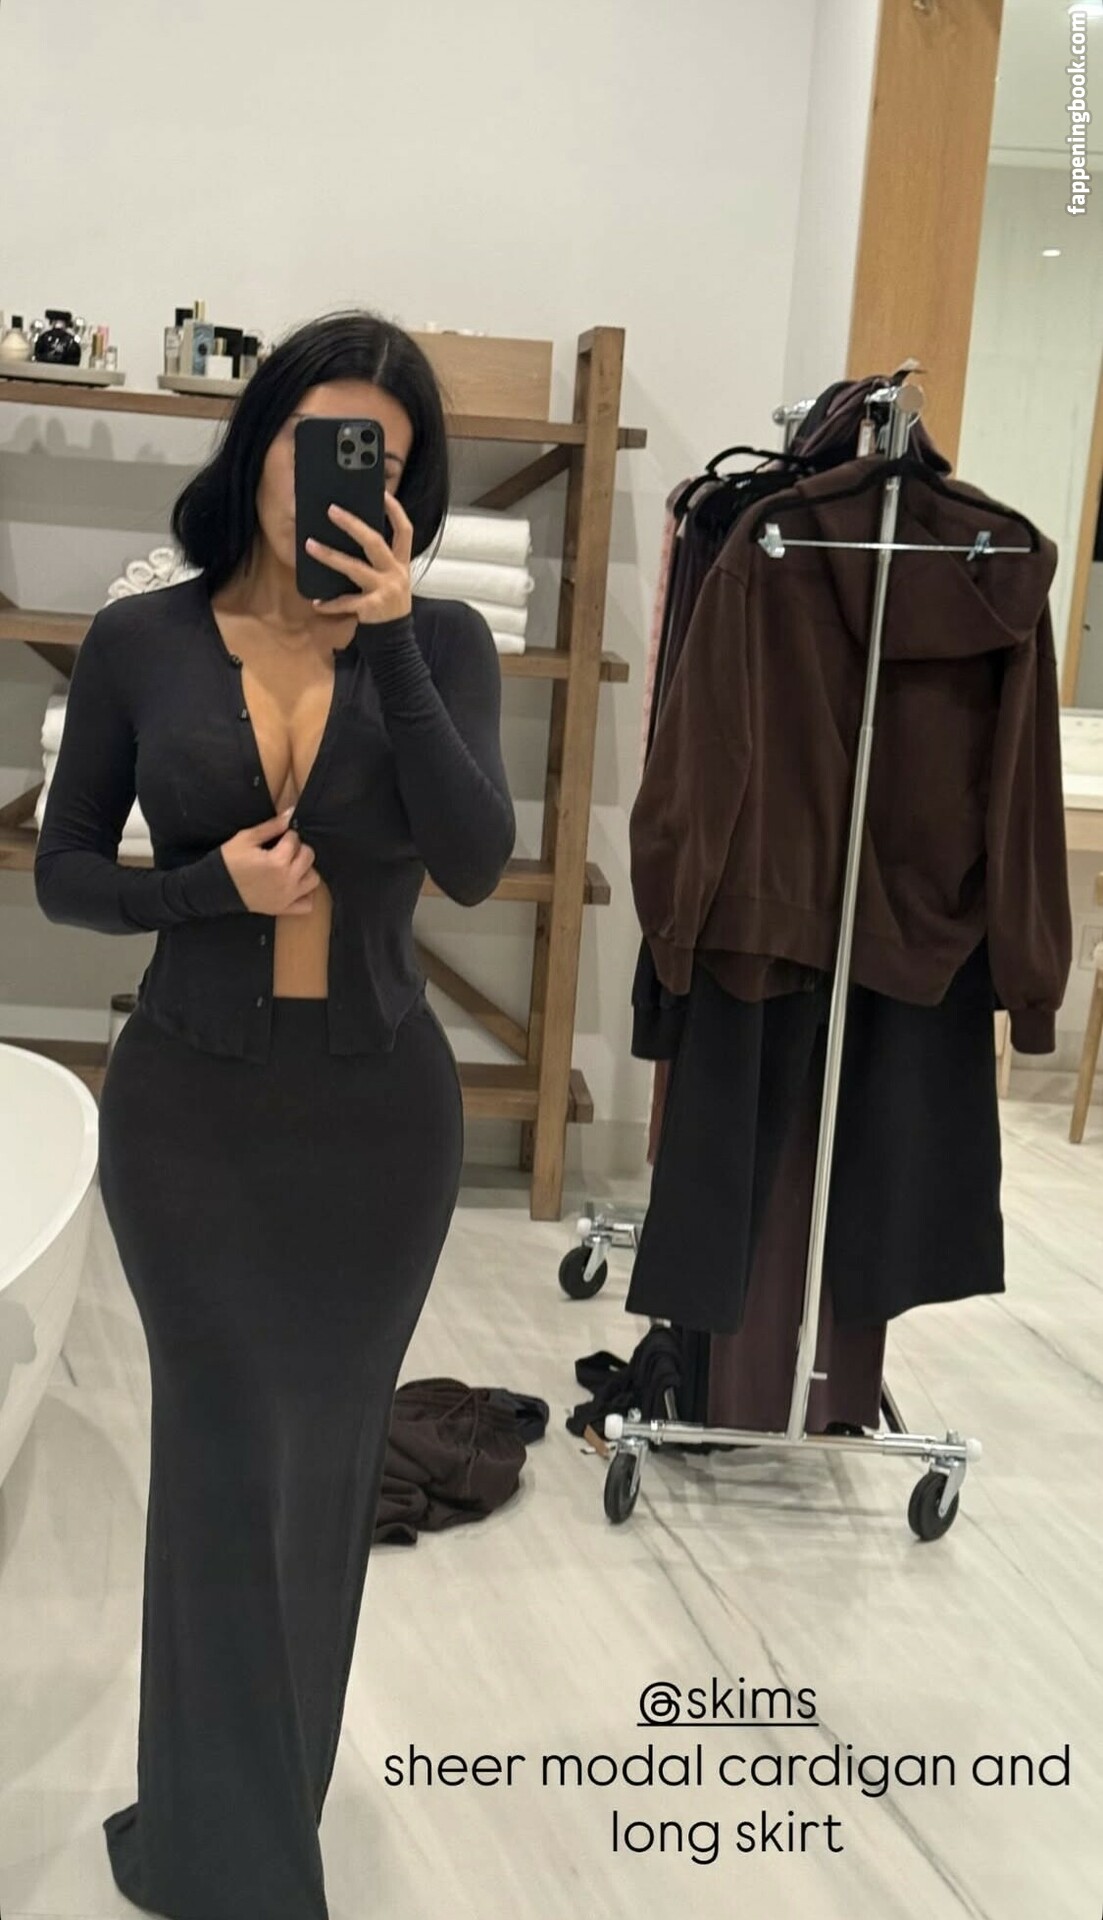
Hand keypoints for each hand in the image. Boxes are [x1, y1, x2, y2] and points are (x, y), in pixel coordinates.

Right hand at [219, 810, 321, 915]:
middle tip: (284, 850)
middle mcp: (287, 880)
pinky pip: (307, 904)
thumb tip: (291, 813)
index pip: (295, 840)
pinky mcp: (283, 908)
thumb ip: (272, 826)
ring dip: (306, 870)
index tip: (278, 838)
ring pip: (313, 879)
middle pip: (308, 857)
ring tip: (291, 867)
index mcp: (278, 861)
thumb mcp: (247, 838)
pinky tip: (295, 886)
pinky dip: (305, 895)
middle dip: (299, 849)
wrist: (215, 887)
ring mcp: (287, 897)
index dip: (287, 835)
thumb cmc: (229, 860)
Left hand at [304, 490, 413, 623]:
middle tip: (331, 510)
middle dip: (352, 525)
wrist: (395, 640)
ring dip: (330, 556)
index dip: (395, 511)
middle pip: (374, 542)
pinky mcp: (372, 608)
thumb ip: (379, 560)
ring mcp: (384, 590)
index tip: (382, 493)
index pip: (404, 530)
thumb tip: (352, 535)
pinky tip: (317, 602)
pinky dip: (330, 603)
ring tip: (309, 545)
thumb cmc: (387, 603)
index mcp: (402, 563)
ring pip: (354, 568)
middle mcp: (395, 573)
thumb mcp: (392, 578)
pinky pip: (346, 602)